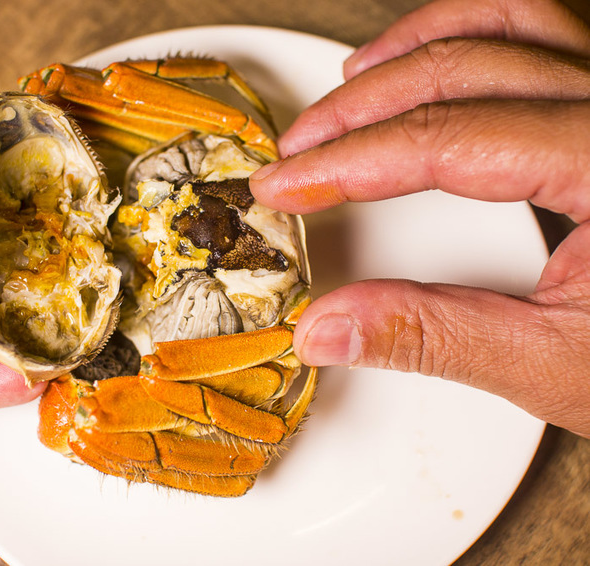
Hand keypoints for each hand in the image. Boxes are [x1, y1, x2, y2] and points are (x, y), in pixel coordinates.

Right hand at [250, 0, 589, 435]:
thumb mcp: (560, 367)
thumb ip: (433, 338)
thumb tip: (328, 328)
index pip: (449, 140)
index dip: (350, 162)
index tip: (287, 185)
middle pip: (465, 66)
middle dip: (361, 109)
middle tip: (299, 153)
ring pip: (508, 19)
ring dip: (412, 48)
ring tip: (348, 86)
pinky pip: (544, 25)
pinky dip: (472, 32)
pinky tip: (431, 62)